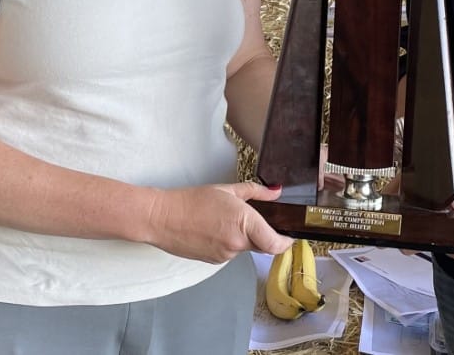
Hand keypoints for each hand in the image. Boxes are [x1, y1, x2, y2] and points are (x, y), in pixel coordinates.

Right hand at [148, 182, 292, 263]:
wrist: (163, 218)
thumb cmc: (193, 200)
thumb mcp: (227, 190)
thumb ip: (255, 192)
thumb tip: (276, 191)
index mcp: (244, 224)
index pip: (275, 244)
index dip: (286, 243)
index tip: (290, 236)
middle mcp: (237, 244)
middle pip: (261, 245)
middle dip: (262, 234)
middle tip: (254, 219)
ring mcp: (225, 256)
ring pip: (243, 248)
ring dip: (241, 237)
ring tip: (223, 219)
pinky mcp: (213, 262)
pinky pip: (229, 252)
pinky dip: (228, 242)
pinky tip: (213, 229)